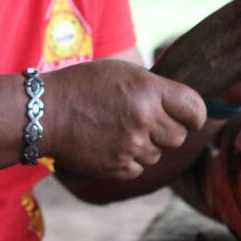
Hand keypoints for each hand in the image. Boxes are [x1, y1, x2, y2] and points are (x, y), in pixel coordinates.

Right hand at [41, 59, 205, 179]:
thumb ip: (155, 88)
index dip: (196, 115)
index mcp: (148, 90)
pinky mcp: (117, 167)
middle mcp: (144, 118)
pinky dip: (130, 160)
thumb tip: (184, 106)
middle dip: (170, 130)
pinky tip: (112, 144)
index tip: (190, 117)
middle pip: (179, 136)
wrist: (45, 112)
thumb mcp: (123, 72)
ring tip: (122, 130)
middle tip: (150, 122)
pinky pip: (139, 168)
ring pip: (159, 154)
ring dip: (148, 145)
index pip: (194, 109)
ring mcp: (131, 146)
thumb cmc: (84, 86)